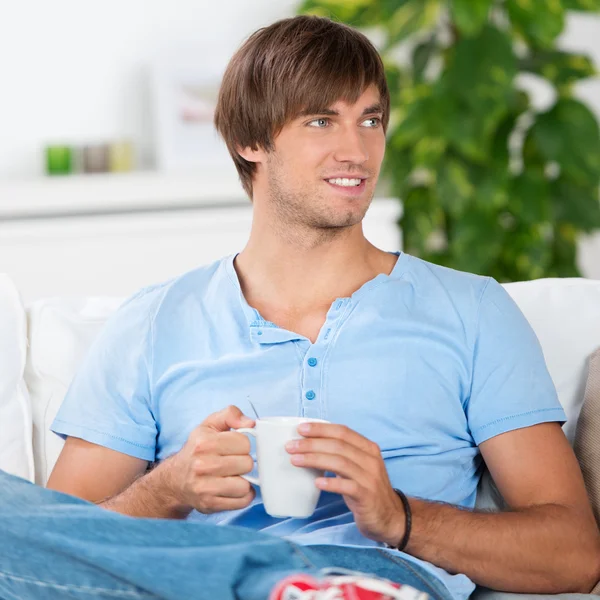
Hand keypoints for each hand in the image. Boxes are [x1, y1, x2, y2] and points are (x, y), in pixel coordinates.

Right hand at [162, 405, 256, 513]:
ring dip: (244, 480)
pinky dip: (243, 496)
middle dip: (244, 462)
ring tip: (233, 476)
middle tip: (233, 462)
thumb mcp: (209, 425)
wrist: (175, 479)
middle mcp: (202, 465)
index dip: (243, 445)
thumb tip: (250, 422)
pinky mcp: (210, 504)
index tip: (234, 447)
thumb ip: (230, 414)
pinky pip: (242, 501)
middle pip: (247, 464)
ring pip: (245, 485)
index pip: (244, 443)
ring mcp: (205, 487)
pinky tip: (233, 488)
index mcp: (204, 443)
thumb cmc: (197, 450)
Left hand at [285, 422, 405, 546]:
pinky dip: (331, 482)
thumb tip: (309, 444)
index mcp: (368, 448)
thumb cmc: (366, 489)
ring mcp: (370, 478)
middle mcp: (371, 460)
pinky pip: (347, 486)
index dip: (321, 429)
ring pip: (340, 463)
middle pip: (338, 445)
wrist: (390, 517)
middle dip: (312, 444)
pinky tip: (317, 482)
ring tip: (295, 460)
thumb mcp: (357, 467)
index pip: (343, 431)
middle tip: (291, 446)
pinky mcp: (367, 496)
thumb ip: (341, 455)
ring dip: (315, 459)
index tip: (300, 429)